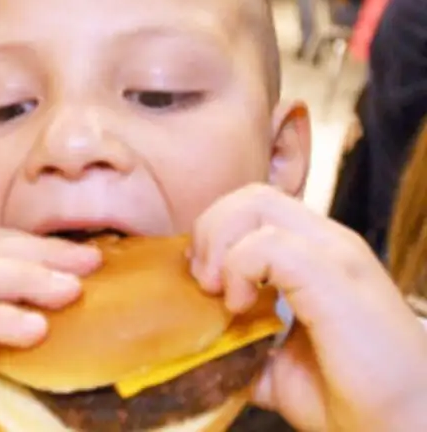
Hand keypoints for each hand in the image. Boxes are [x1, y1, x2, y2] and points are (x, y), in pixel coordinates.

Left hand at [191, 184, 426, 430]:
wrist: (404, 427)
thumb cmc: (348, 395)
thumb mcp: (276, 361)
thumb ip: (242, 339)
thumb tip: (201, 340)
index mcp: (315, 253)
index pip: (254, 207)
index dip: (215, 234)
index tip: (202, 281)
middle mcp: (327, 242)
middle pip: (250, 195)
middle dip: (210, 231)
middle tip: (204, 283)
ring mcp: (335, 254)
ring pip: (256, 204)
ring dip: (220, 246)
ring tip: (221, 294)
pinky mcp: (335, 276)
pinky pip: (269, 244)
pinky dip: (239, 269)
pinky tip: (241, 306)